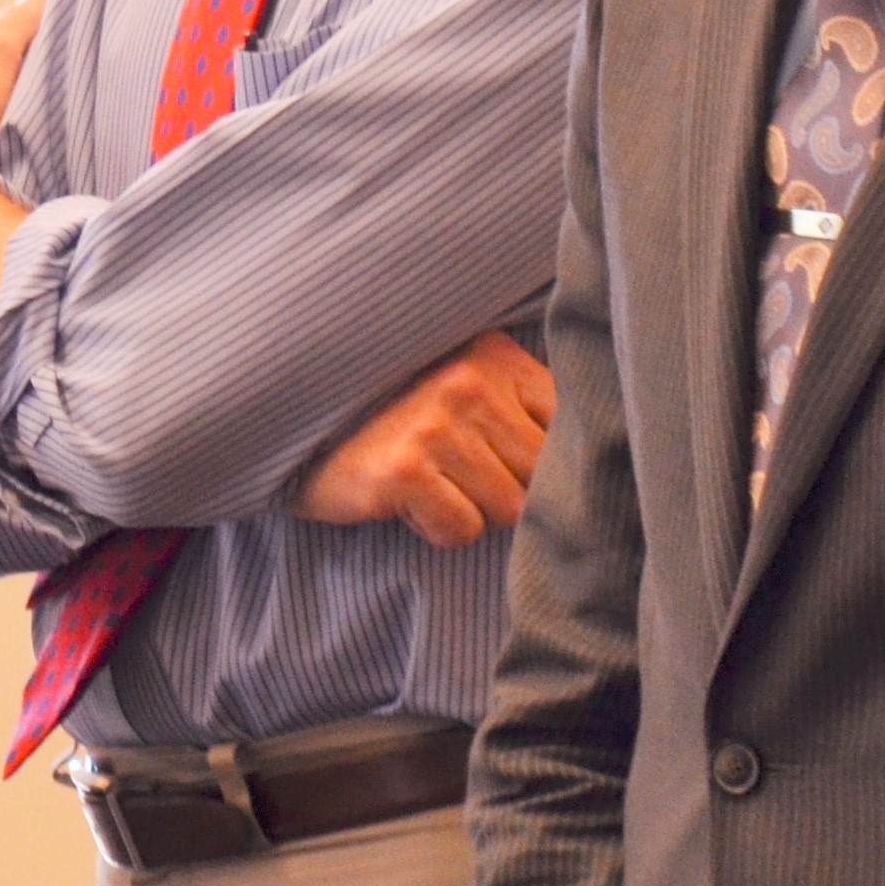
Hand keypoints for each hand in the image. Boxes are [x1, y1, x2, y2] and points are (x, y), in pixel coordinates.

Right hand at [298, 330, 553, 547]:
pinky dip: (436, 528)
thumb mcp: (461, 379)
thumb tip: (591, 459)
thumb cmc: (391, 408)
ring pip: (507, 508)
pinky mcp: (405, 470)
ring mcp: (437, 425)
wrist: (293, 415)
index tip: (510, 460)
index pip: (569, 422)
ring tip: (430, 482)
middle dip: (507, 489)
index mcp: (496, 355)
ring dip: (470, 510)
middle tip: (458, 474)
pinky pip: (461, 530)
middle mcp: (471, 382)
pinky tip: (406, 500)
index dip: (544, 457)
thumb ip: (520, 402)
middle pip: (541, 475)